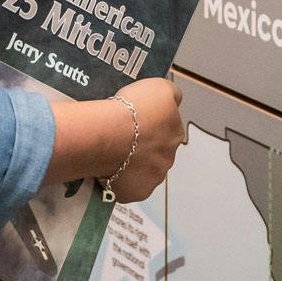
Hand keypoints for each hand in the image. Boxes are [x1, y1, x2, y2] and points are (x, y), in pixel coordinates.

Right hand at [102, 78, 185, 202]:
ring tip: (110, 153)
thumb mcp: (158, 87)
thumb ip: (172, 94)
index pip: (167, 130)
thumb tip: (175, 100)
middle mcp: (167, 159)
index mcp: (174, 134)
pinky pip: (126, 186)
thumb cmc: (131, 109)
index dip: (150, 125)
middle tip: (121, 137)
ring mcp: (152, 179)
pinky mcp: (135, 192)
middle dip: (142, 147)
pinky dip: (118, 180)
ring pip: (141, 171)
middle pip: (155, 153)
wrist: (108, 135)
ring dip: (130, 165)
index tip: (135, 121)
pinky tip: (106, 169)